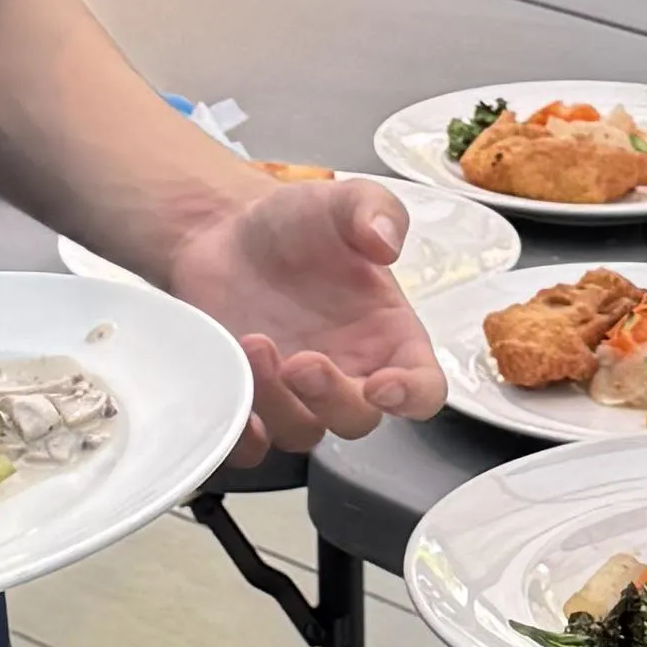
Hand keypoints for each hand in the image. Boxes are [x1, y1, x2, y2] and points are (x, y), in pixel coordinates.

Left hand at [150, 174, 442, 460]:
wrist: (224, 230)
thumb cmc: (295, 223)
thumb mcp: (342, 201)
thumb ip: (375, 211)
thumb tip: (387, 240)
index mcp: (388, 337)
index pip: (422, 389)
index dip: (411, 397)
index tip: (384, 385)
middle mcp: (348, 373)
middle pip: (357, 420)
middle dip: (331, 398)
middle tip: (301, 361)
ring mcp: (296, 393)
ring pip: (302, 431)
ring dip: (279, 403)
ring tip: (254, 343)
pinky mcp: (250, 400)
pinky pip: (252, 445)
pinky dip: (243, 438)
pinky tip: (234, 400)